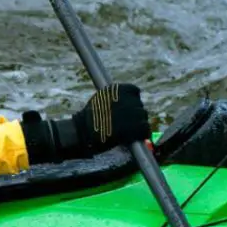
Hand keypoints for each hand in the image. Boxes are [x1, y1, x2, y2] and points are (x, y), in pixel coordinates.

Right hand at [21, 83, 151, 164]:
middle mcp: (125, 98)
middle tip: (125, 123)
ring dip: (139, 124)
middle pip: (140, 105)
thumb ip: (115, 98)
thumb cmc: (88, 118)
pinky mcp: (133, 127)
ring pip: (143, 117)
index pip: (135, 91)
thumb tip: (127, 100)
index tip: (126, 109)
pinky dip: (142, 133)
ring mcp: (130, 112)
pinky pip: (145, 129)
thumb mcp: (100, 100)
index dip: (132, 101)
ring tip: (128, 131)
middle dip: (135, 114)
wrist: (81, 132)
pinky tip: (134, 137)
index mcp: (117, 89)